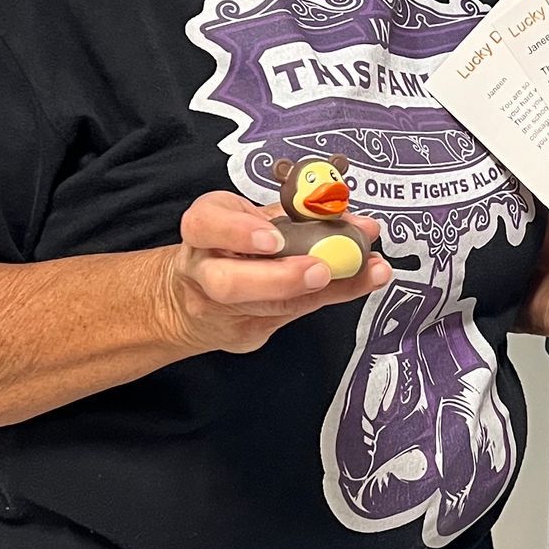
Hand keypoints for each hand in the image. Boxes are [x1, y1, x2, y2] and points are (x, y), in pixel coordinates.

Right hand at [158, 190, 389, 357]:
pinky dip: (326, 298)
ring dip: (317, 291)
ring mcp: (222, 308)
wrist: (191, 297)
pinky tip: (356, 286)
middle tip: (322, 269)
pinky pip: (285, 319)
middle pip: (227, 282)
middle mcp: (205, 270)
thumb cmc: (231, 247)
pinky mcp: (244, 332)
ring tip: (356, 276)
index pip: (205, 224)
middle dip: (281, 278)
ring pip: (265, 309)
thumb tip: (357, 222)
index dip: (239, 231)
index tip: (274, 236)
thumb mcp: (253, 218)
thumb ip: (297, 216)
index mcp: (203, 230)